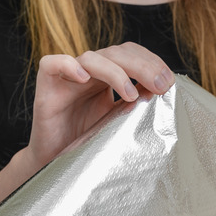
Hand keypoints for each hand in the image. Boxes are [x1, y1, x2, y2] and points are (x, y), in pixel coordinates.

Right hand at [26, 42, 175, 167]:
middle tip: (161, 85)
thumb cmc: (86, 142)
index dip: (150, 61)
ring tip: (130, 94)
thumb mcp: (117, 122)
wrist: (55, 161)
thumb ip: (135, 106)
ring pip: (91, 58)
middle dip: (142, 66)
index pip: (130, 54)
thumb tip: (163, 94)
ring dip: (115, 71)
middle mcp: (89, 72)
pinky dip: (68, 65)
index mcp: (107, 77)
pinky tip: (83, 78)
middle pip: (116, 53)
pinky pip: (51, 64)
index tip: (169, 81)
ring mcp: (67, 78)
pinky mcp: (46, 88)